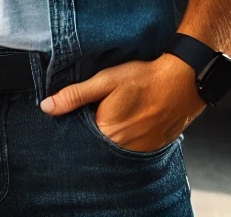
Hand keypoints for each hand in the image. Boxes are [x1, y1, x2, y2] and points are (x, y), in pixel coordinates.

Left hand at [39, 55, 203, 152]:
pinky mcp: (153, 149)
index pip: (79, 138)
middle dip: (93, 133)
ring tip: (120, 116)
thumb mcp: (105, 81)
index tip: (80, 115)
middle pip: (97, 146)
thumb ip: (75, 95)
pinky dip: (129, 140)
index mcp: (106, 132)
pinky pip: (133, 150)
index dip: (76, 126)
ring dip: (111, 138)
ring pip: (115, 149)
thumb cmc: (144, 79)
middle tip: (103, 112)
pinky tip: (133, 123)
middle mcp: (122, 148)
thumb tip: (46, 107)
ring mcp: (139, 151)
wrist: (183, 81)